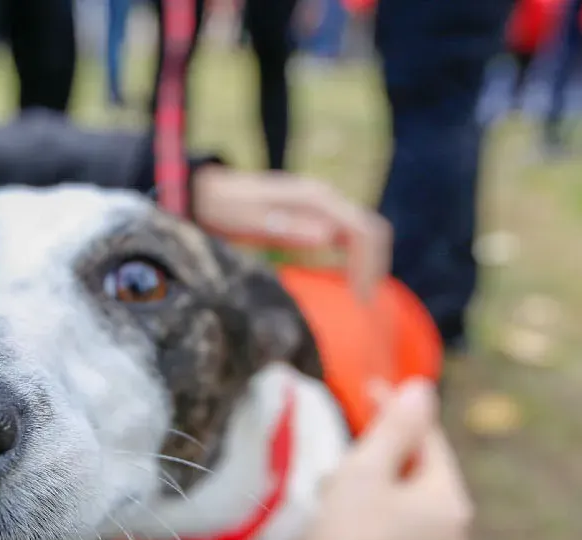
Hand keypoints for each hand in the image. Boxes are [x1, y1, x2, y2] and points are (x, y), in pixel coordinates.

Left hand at [190, 166, 391, 299]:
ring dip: (368, 263)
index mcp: (315, 199)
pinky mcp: (315, 214)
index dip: (369, 265)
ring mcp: (321, 204)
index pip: (363, 230)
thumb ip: (284, 227)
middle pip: (371, 230)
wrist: (208, 193)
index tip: (360, 299)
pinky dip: (355, 258)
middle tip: (363, 303)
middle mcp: (324, 197)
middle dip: (373, 266)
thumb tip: (327, 236)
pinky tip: (346, 281)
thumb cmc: (223, 209)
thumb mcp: (247, 221)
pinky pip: (348, 235)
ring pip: (363, 232)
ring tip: (359, 297)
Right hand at [273, 379, 471, 539]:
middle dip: (384, 458)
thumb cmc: (338, 536)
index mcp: (451, 504)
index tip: (366, 388)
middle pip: (420, 480)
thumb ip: (398, 424)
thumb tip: (425, 388)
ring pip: (409, 516)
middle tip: (342, 452)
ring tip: (336, 494)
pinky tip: (347, 533)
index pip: (428, 441)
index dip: (396, 410)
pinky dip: (378, 532)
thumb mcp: (364, 470)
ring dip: (379, 496)